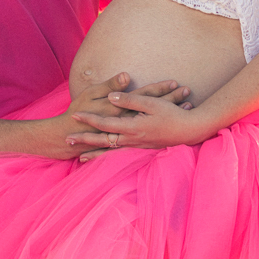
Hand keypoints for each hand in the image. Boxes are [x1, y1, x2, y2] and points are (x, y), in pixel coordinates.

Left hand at [52, 75, 190, 160]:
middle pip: (103, 141)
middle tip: (67, 141)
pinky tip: (105, 161)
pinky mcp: (143, 149)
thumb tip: (111, 98)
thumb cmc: (173, 115)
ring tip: (80, 159)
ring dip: (95, 154)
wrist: (191, 131)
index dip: (89, 119)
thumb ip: (130, 100)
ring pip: (111, 152)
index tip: (75, 116)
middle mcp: (132, 140)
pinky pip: (121, 156)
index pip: (105, 124)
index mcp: (132, 128)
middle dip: (85, 141)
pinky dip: (110, 158)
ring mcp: (137, 147)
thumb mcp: (152, 103)